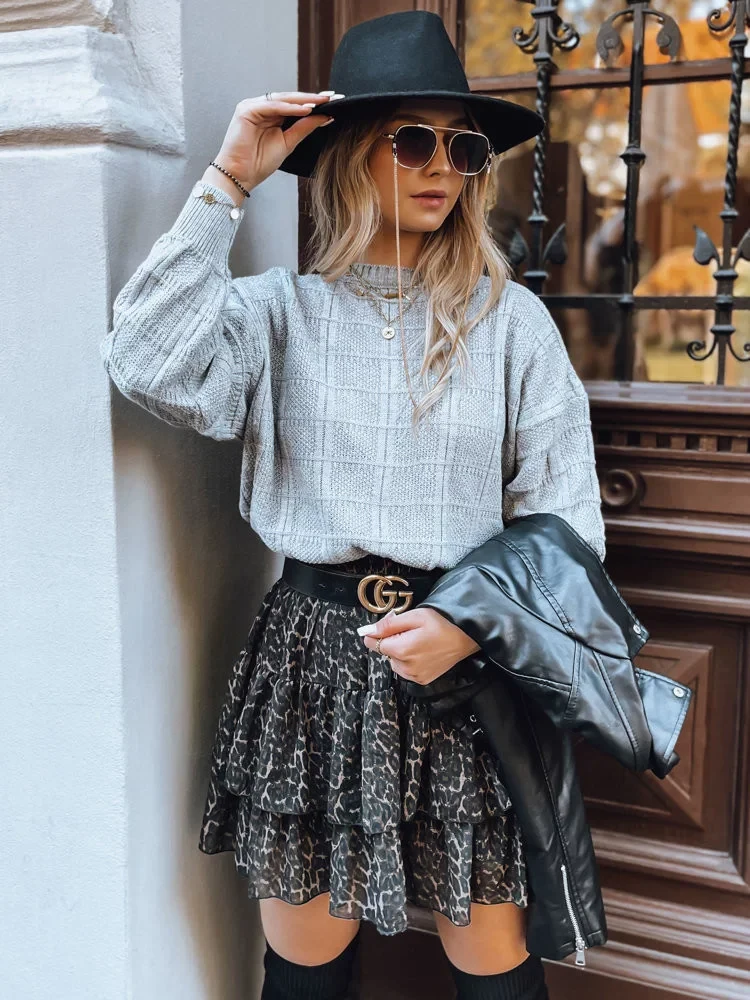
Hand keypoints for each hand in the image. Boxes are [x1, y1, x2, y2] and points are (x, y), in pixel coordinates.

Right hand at [213, 90, 341, 189]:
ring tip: (323, 102)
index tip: (334, 102)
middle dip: (312, 98)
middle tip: (333, 97)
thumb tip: (325, 117)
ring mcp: (252, 106)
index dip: (313, 103)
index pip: (294, 105)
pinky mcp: (246, 110)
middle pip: (290, 99)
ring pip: (282, 100)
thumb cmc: (260, 162)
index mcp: (270, 115)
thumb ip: (304, 128)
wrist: (240, 176)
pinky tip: (305, 109)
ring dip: (303, 101)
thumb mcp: (288, 143)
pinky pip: (272, 106)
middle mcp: (261, 107)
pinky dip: (289, 108)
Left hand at [359, 607, 480, 685]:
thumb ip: (389, 624)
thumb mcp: (415, 616)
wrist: (466, 638)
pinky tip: (422, 651)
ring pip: (394, 661)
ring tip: (418, 641)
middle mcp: (406, 667)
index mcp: (402, 650)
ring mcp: (414, 676)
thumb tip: (368, 631)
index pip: (373, 643)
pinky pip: (405, 669)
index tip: (389, 626)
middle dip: (392, 641)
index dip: (377, 633)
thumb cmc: (443, 623)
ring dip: (400, 652)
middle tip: (410, 631)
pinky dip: (409, 661)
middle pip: (384, 652)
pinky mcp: (422, 680)